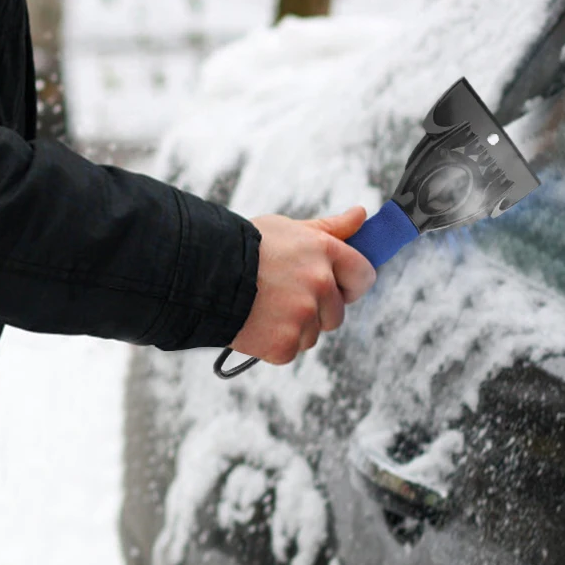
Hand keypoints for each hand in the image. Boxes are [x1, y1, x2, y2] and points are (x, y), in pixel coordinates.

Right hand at [229, 206, 376, 363]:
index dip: (351, 283)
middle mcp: (319, 283)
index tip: (338, 287)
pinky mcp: (285, 343)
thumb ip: (330, 228)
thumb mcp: (288, 229)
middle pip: (337, 312)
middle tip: (284, 296)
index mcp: (324, 251)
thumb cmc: (244, 246)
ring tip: (264, 308)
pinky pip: (290, 350)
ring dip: (295, 328)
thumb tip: (361, 215)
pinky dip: (274, 344)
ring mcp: (303, 315)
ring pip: (313, 334)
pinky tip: (255, 324)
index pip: (364, 275)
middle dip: (317, 309)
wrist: (200, 274)